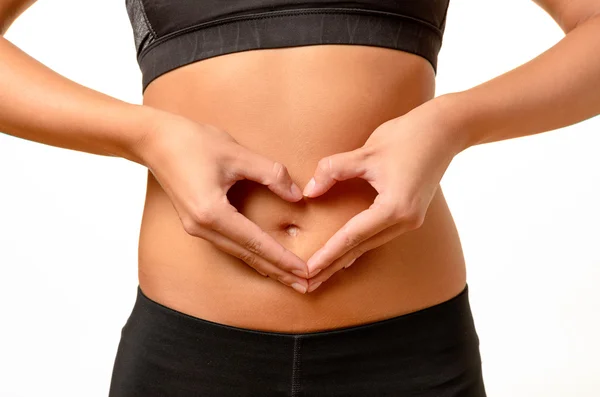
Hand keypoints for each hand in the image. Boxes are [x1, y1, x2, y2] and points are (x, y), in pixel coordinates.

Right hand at [140, 111, 309, 293]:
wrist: (154, 139)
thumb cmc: (193, 141)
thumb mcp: (237, 153)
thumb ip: (270, 174)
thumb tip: (297, 196)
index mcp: (212, 213)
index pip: (256, 242)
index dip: (282, 258)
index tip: (305, 271)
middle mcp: (203, 227)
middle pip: (247, 256)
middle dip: (278, 271)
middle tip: (305, 286)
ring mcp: (196, 228)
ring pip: (237, 253)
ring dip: (265, 266)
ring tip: (289, 278)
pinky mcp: (196, 223)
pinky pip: (228, 245)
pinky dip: (250, 255)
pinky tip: (263, 260)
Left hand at [301, 98, 463, 291]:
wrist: (445, 129)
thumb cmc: (408, 136)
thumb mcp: (366, 152)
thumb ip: (334, 171)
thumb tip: (311, 191)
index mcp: (395, 208)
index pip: (352, 237)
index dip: (327, 254)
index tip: (308, 270)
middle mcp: (405, 220)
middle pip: (361, 248)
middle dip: (332, 266)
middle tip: (307, 285)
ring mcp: (410, 219)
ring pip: (370, 244)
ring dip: (345, 259)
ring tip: (321, 273)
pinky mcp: (410, 213)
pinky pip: (379, 235)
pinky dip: (359, 245)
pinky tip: (346, 255)